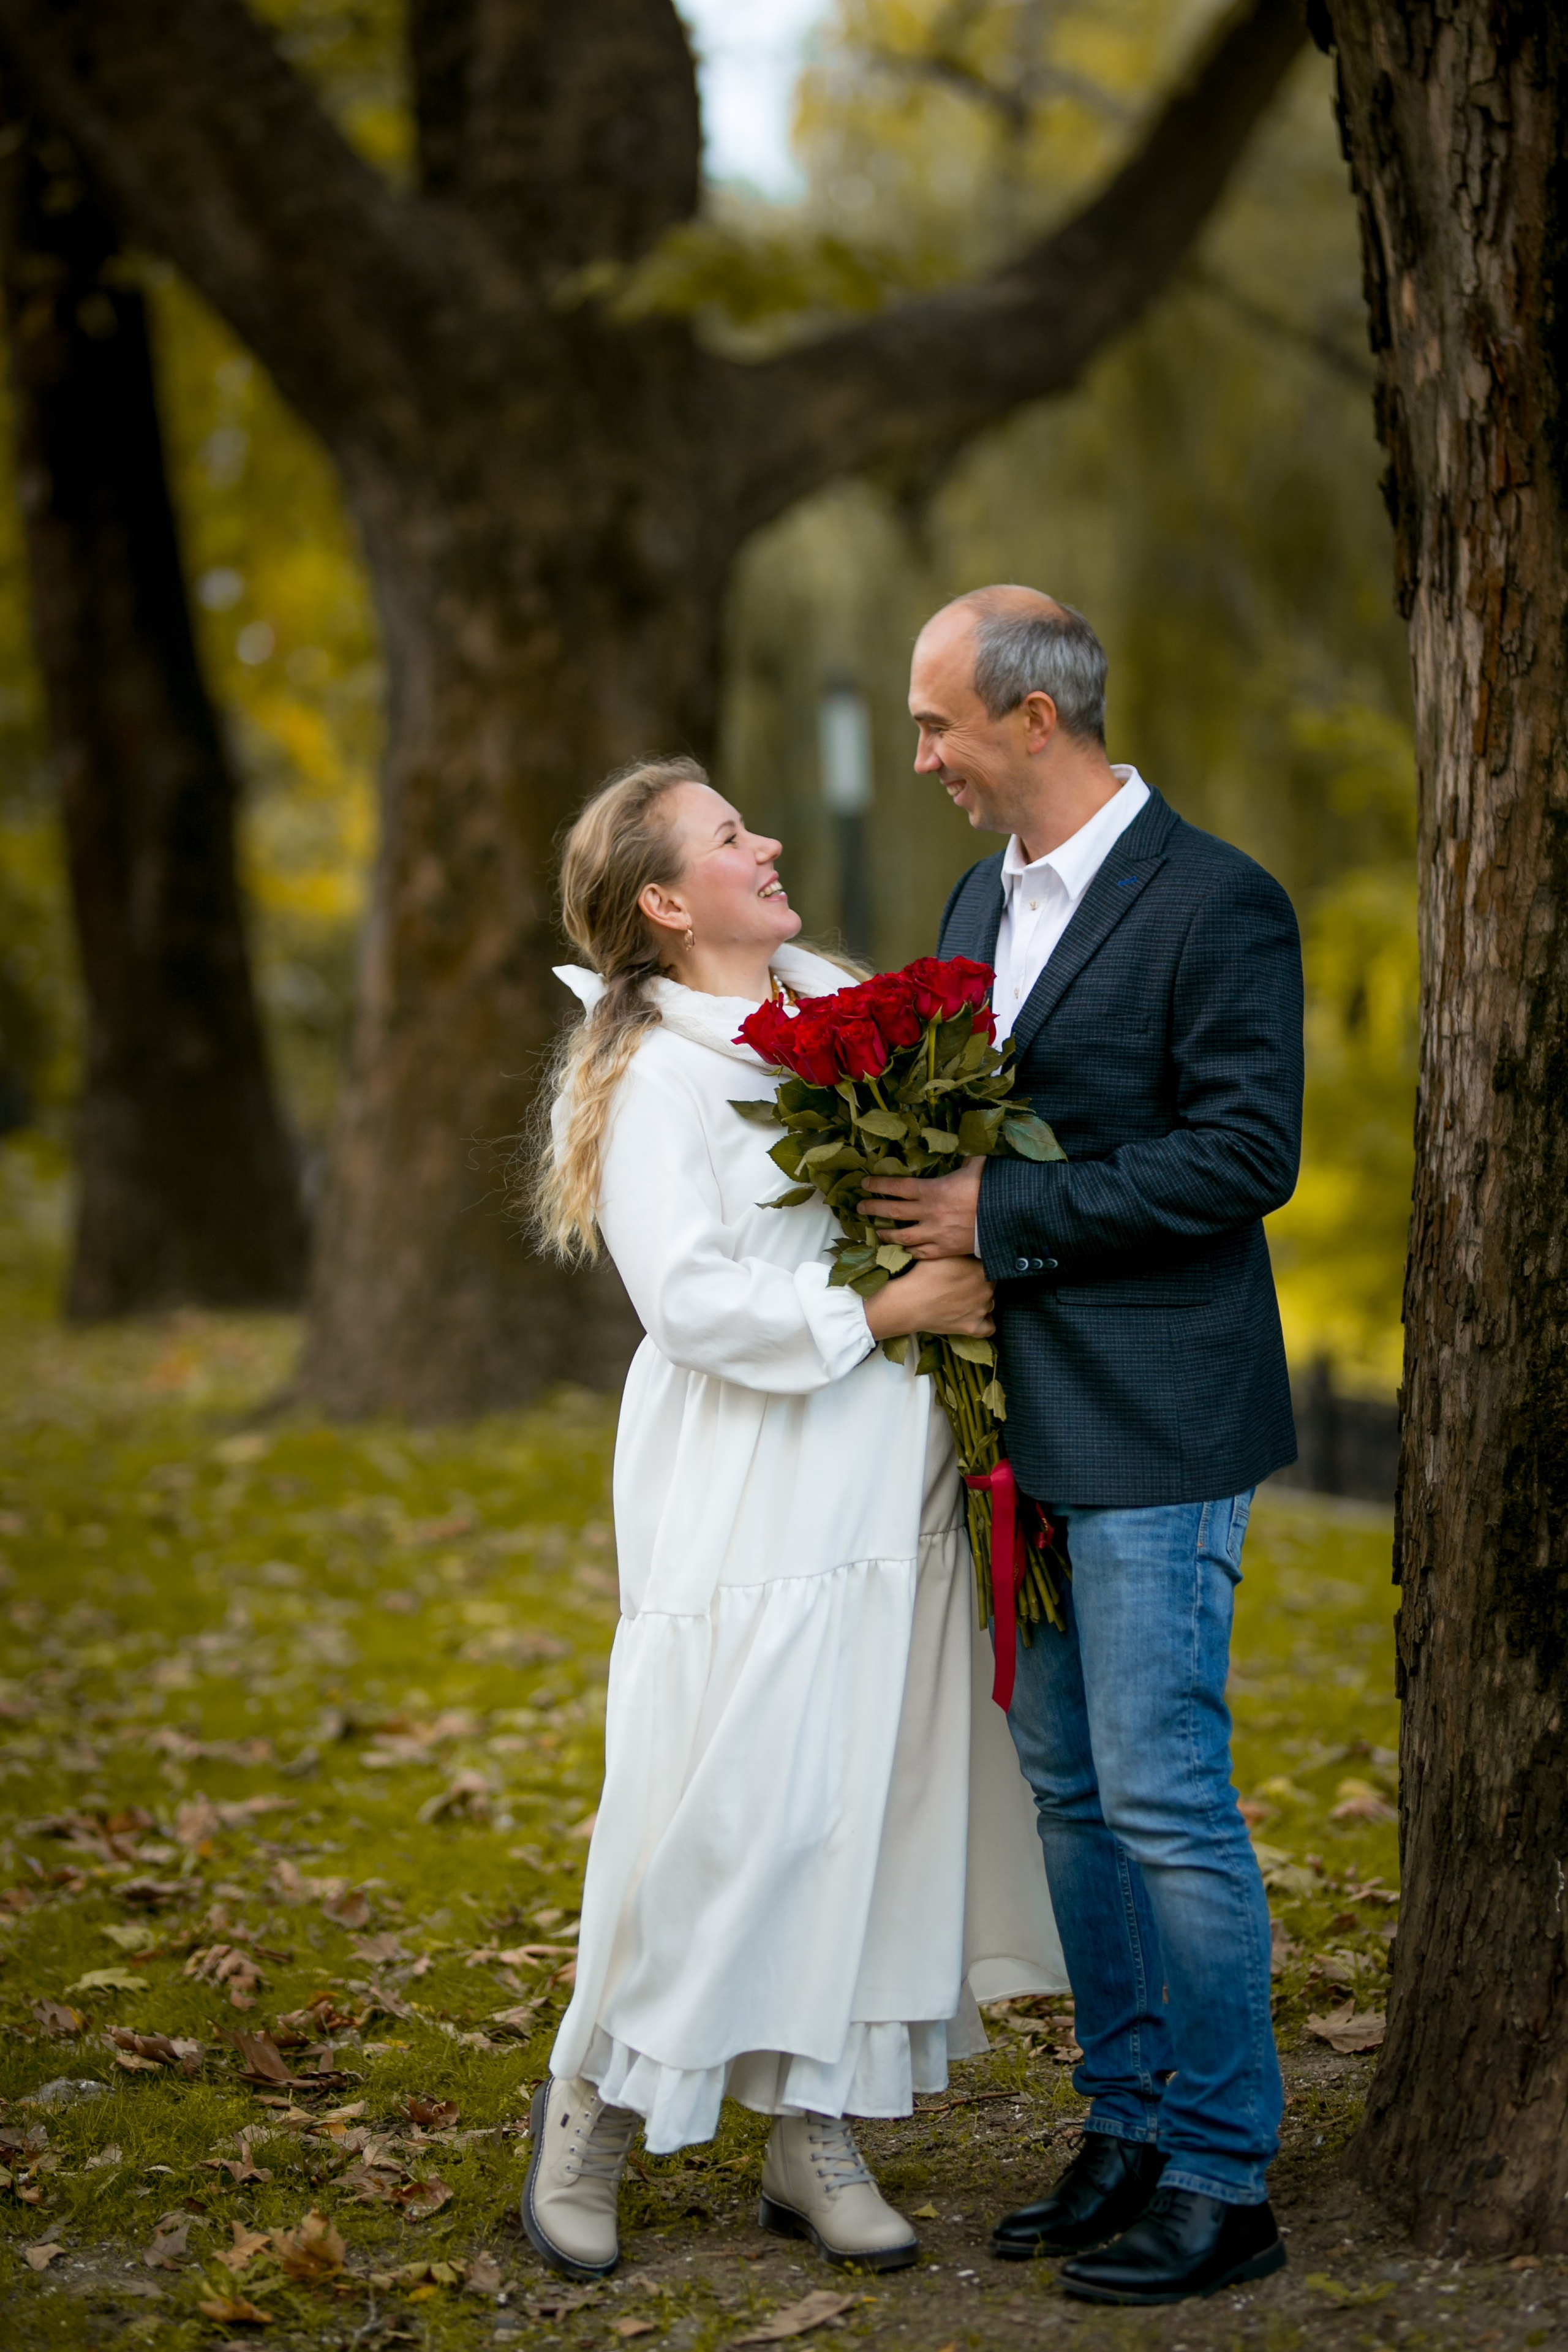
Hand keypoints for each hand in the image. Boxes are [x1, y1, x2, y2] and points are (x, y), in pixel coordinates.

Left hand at [859, 1157, 983, 1259]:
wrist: (1009, 1218)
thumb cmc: (992, 1189)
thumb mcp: (977, 1166)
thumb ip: (963, 1162)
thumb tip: (962, 1159)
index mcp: (933, 1190)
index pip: (898, 1187)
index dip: (879, 1185)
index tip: (865, 1184)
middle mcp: (929, 1213)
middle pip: (893, 1212)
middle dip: (874, 1209)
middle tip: (860, 1208)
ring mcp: (936, 1234)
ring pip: (903, 1237)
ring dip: (886, 1234)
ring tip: (876, 1233)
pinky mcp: (946, 1250)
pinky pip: (921, 1253)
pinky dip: (910, 1251)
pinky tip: (903, 1249)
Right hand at [864, 1255, 993, 1342]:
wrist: (910, 1302)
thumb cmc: (924, 1274)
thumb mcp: (945, 1253)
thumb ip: (962, 1252)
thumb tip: (970, 1249)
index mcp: (982, 1269)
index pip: (987, 1266)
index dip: (976, 1267)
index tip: (965, 1269)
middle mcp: (987, 1289)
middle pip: (989, 1285)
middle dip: (978, 1283)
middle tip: (960, 1284)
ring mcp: (981, 1310)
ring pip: (988, 1303)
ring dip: (979, 1301)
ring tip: (961, 1300)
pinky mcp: (973, 1327)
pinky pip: (989, 1327)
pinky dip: (984, 1322)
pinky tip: (974, 1316)